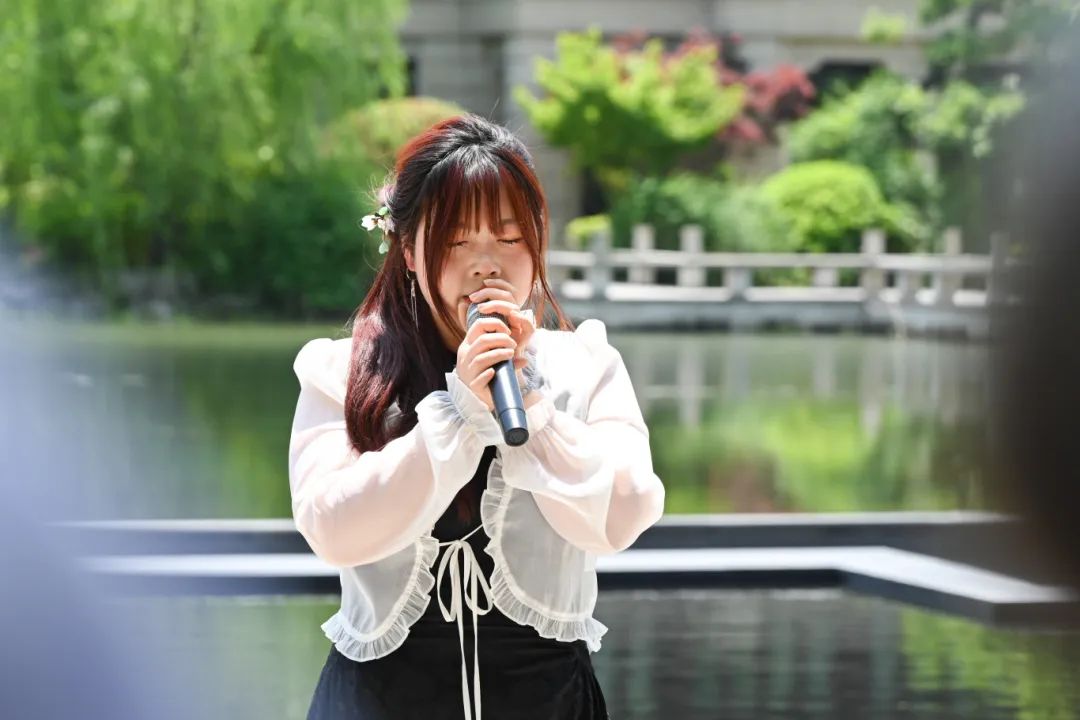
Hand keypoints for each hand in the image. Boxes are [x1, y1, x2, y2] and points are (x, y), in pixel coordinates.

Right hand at [454, 278, 536, 411]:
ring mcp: (467, 371)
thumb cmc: (490, 376)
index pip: (478, 325)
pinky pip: (479, 378)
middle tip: (513, 345)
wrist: (478, 400)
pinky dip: (489, 374)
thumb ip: (508, 353)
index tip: (508, 331)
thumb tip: (525, 358)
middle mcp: (465, 356)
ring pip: (481, 358)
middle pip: (482, 341)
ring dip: (499, 354)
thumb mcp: (497, 360)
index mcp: (469, 345)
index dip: (494, 324)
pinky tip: (495, 372)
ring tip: (511, 355)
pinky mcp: (472, 385)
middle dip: (501, 340)